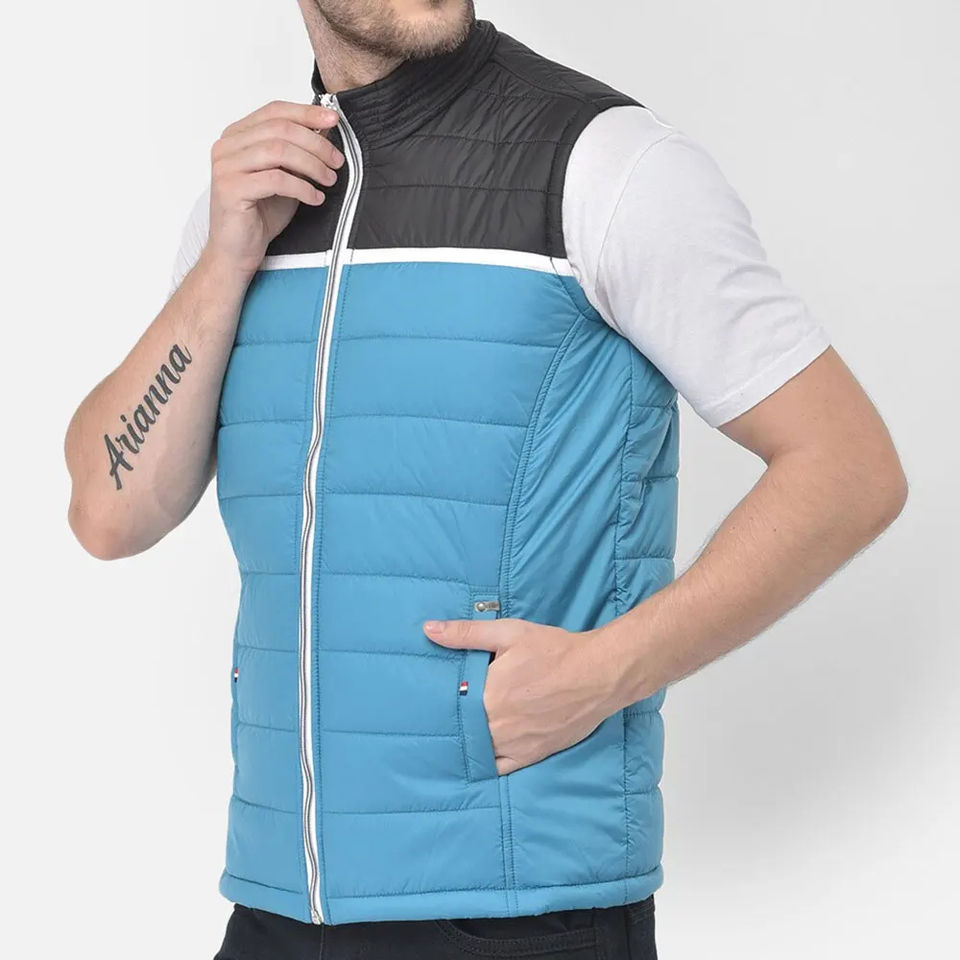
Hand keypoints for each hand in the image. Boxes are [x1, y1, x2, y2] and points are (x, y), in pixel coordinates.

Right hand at [206, 100, 344, 274]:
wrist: (237, 252)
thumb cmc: (260, 216)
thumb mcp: (287, 177)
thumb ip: (299, 153)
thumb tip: (324, 130)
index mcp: (237, 136)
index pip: (275, 111)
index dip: (307, 112)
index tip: (333, 120)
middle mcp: (227, 146)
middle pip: (280, 129)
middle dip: (316, 144)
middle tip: (337, 161)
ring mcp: (226, 166)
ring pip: (278, 151)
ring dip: (311, 164)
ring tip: (329, 180)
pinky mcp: (231, 189)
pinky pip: (275, 179)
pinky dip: (301, 187)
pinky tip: (315, 197)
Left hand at [423, 616, 620, 773]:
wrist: (599, 674)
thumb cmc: (554, 650)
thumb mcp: (508, 633)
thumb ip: (466, 633)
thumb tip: (428, 629)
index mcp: (487, 694)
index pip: (449, 703)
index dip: (440, 700)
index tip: (429, 696)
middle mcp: (498, 724)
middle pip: (462, 728)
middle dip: (452, 721)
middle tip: (437, 715)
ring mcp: (515, 743)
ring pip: (478, 749)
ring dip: (467, 741)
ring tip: (457, 732)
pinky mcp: (533, 755)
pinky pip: (500, 767)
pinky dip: (487, 762)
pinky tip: (480, 753)